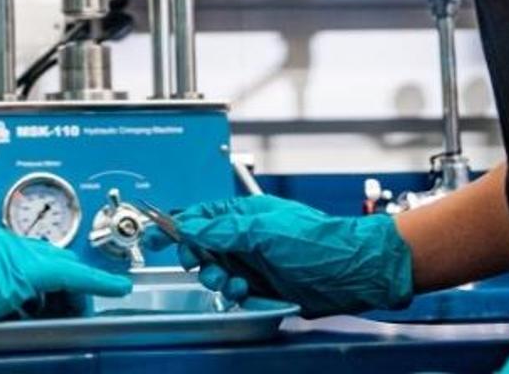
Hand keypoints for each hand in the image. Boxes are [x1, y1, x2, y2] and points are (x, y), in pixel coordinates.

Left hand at [0, 215, 131, 329]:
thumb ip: (14, 302)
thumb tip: (28, 307)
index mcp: (12, 257)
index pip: (67, 269)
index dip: (96, 280)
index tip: (117, 285)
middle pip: (40, 261)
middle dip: (58, 282)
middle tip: (72, 303)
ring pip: (10, 257)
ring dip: (21, 281)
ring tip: (24, 309)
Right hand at [144, 195, 412, 317]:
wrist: (353, 273)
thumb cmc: (318, 242)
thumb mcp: (262, 230)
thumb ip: (220, 228)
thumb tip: (187, 226)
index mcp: (243, 213)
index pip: (199, 216)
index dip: (176, 227)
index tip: (155, 237)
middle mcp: (246, 236)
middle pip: (202, 247)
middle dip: (198, 258)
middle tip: (202, 264)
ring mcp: (255, 261)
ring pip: (216, 271)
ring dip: (217, 278)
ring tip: (231, 282)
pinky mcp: (264, 286)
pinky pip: (235, 291)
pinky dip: (235, 294)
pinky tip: (245, 292)